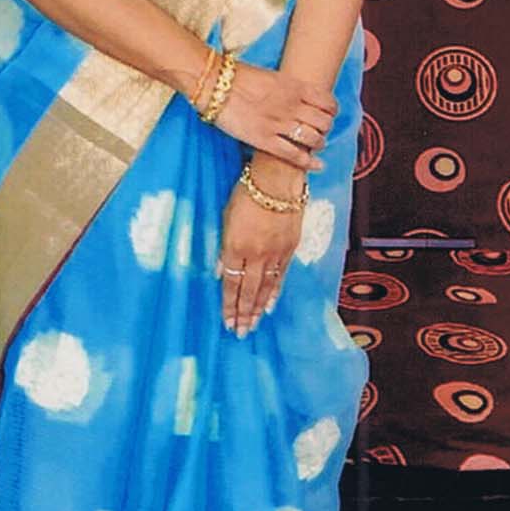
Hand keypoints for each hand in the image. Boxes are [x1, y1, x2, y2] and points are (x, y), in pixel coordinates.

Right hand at [213, 61, 336, 170]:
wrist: (215, 84)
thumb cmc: (238, 77)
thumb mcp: (272, 76)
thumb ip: (288, 88)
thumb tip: (297, 97)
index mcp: (295, 87)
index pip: (327, 101)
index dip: (332, 111)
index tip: (328, 114)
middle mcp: (292, 106)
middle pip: (324, 122)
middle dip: (326, 128)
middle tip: (321, 131)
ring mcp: (279, 124)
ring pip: (314, 139)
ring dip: (319, 144)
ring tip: (316, 145)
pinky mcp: (264, 140)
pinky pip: (294, 155)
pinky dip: (309, 162)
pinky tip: (317, 165)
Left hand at [217, 169, 303, 335]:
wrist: (278, 177)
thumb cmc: (247, 191)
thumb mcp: (226, 215)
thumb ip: (223, 246)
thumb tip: (219, 271)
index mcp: (235, 246)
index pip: (230, 284)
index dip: (228, 305)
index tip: (226, 322)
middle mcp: (255, 254)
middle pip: (248, 291)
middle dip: (243, 314)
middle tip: (241, 333)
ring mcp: (274, 253)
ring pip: (265, 288)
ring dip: (258, 308)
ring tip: (253, 325)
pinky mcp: (290, 248)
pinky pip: (281, 276)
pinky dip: (275, 292)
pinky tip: (270, 306)